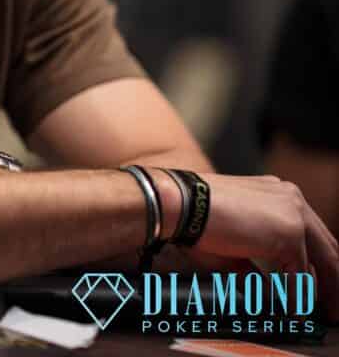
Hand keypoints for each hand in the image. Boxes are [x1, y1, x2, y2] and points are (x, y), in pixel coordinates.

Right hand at [154, 169, 338, 319]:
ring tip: (321, 314)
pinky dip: (297, 297)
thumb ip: (257, 262)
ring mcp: (294, 213)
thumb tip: (267, 289)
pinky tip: (293, 311)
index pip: (313, 235)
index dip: (320, 265)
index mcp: (279, 194)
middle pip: (327, 246)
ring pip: (323, 261)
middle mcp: (291, 198)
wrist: (184, 204)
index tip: (318, 290)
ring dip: (321, 292)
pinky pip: (301, 274)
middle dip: (332, 281)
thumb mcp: (235, 241)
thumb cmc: (197, 219)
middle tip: (331, 309)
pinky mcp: (290, 232)